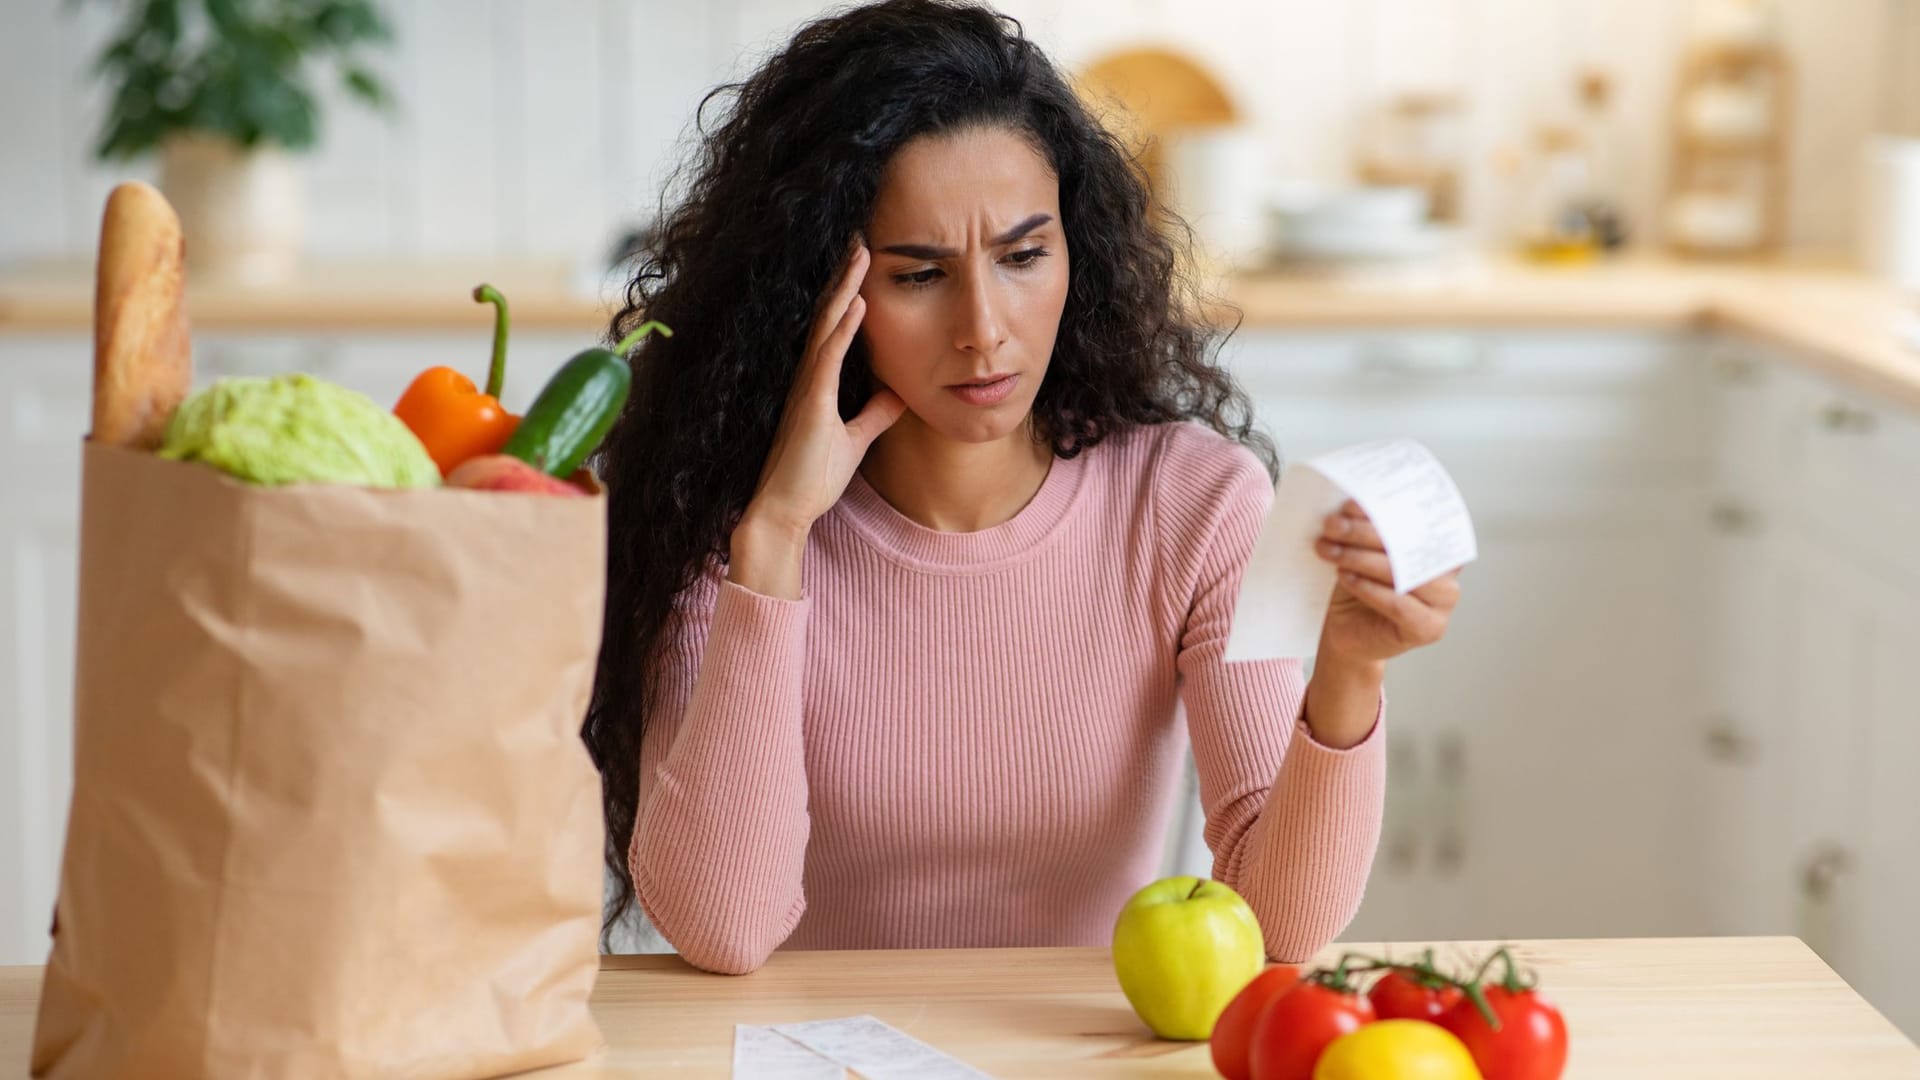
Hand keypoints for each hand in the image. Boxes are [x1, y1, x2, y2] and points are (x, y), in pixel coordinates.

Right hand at [744, 241, 906, 535]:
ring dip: (845, 288)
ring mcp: (807, 387)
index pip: (835, 326)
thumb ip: (874, 414)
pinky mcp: (810, 404)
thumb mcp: (856, 440)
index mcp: (817, 382)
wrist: (784, 511)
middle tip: (860, 237)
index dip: (848, 291)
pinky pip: (828, 357)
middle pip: (829, 314)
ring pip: (827, 325)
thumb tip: (898, 393)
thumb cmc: (811, 478)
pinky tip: (857, 302)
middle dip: (845, 275)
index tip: (863, 259)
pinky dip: (843, 328)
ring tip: (860, 252)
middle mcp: (808, 376)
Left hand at [1313, 500, 1462, 664]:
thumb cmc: (1356, 587)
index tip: (1351, 504)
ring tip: (1331, 551)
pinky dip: (1369, 588)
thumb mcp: (1359, 551)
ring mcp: (1443, 602)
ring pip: (1401, 574)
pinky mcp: (1430, 628)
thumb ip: (1365, 529)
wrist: (1346, 632)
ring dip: (1361, 559)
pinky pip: (1398, 604)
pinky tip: (1346, 577)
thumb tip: (1351, 502)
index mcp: (1437, 545)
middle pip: (1408, 545)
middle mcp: (1447, 572)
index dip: (1384, 510)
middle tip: (1333, 525)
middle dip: (1364, 532)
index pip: (1418, 520)